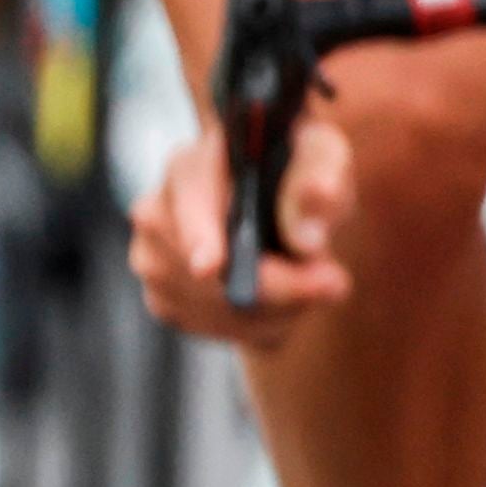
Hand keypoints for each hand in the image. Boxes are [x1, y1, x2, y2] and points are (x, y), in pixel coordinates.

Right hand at [131, 118, 353, 346]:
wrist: (283, 209)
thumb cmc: (301, 174)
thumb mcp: (325, 159)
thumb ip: (322, 183)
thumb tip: (308, 240)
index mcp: (192, 165)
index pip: (189, 200)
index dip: (199, 234)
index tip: (212, 267)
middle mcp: (156, 211)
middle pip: (203, 267)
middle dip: (275, 284)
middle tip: (335, 284)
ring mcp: (150, 259)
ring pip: (213, 305)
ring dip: (276, 307)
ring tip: (314, 283)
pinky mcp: (162, 298)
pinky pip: (213, 327)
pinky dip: (260, 324)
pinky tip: (285, 302)